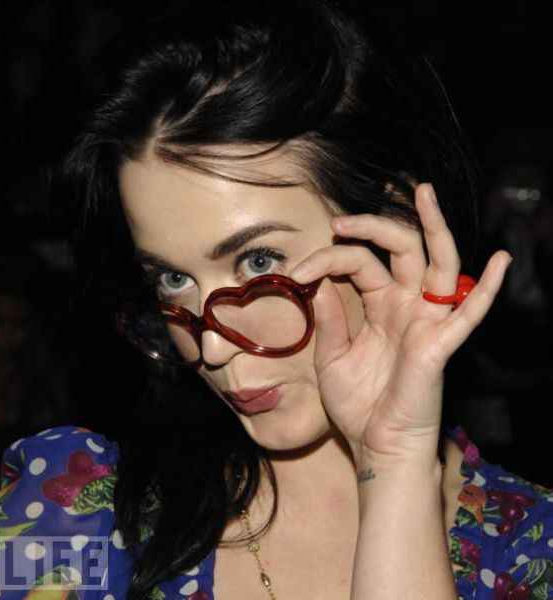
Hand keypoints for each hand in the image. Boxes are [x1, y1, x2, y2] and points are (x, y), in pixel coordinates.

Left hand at [289, 183, 511, 463]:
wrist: (376, 447)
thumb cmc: (357, 405)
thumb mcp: (331, 358)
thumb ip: (330, 320)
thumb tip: (320, 283)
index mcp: (380, 306)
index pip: (358, 262)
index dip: (326, 259)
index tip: (295, 272)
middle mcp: (406, 306)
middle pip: (401, 249)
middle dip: (375, 225)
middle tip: (342, 219)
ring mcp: (426, 322)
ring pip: (437, 263)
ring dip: (432, 228)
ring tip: (423, 193)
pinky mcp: (439, 345)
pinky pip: (468, 314)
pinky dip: (486, 289)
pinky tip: (500, 261)